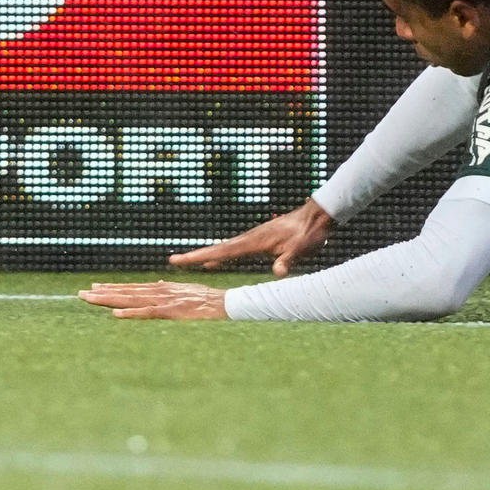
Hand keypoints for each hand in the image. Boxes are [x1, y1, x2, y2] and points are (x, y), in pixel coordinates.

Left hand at [79, 282, 230, 320]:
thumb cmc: (209, 300)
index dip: (112, 288)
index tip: (94, 288)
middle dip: (103, 294)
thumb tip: (158, 284)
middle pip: (126, 292)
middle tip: (81, 294)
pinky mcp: (173, 312)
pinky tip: (116, 315)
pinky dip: (132, 314)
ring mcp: (165, 302)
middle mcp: (160, 292)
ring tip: (90, 299)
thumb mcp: (186, 291)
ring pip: (131, 300)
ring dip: (109, 300)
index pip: (132, 288)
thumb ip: (170, 289)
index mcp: (163, 289)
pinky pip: (148, 314)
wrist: (228, 304)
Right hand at [170, 199, 334, 276]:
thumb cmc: (308, 233)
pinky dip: (220, 255)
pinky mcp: (258, 241)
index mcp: (254, 242)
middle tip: (173, 260)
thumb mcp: (300, 249)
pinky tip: (216, 260)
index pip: (222, 251)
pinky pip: (233, 249)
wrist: (316, 216)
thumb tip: (278, 273)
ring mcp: (253, 238)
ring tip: (190, 262)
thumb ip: (288, 260)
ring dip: (205, 254)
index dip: (200, 257)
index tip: (179, 259)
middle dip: (195, 255)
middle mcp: (249, 238)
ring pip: (224, 248)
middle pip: (217, 248)